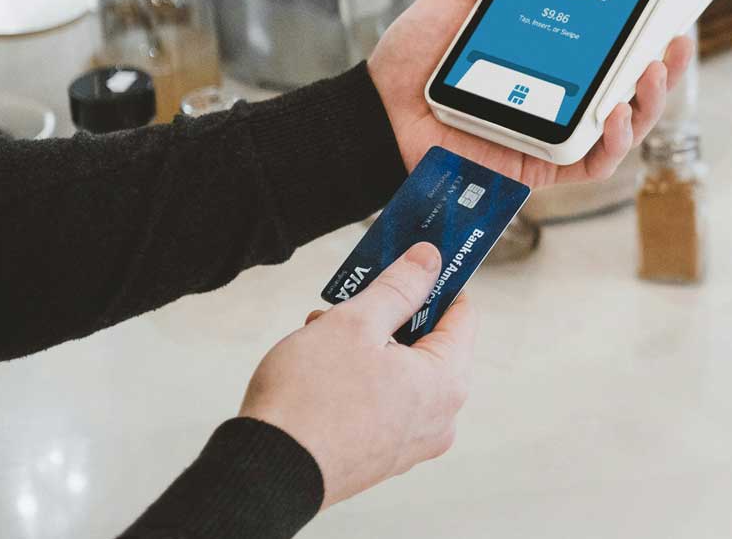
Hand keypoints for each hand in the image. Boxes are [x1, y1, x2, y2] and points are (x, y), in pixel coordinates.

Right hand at [240, 242, 474, 509]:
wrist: (269, 471)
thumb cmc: (311, 398)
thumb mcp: (356, 323)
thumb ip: (399, 287)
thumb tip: (430, 259)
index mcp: (447, 381)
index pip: (462, 314)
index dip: (436, 283)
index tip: (410, 264)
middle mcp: (441, 417)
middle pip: (430, 345)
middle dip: (391, 317)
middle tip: (352, 302)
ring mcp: (412, 443)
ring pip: (403, 374)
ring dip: (370, 347)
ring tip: (324, 332)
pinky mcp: (383, 457)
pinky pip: (385, 404)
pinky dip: (362, 380)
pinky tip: (323, 368)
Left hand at [367, 0, 694, 185]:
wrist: (377, 111)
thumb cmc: (415, 60)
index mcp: (552, 61)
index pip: (612, 47)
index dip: (647, 31)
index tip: (668, 4)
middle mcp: (562, 98)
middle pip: (632, 87)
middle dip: (665, 65)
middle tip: (675, 37)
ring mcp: (556, 134)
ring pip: (625, 126)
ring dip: (649, 99)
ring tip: (651, 69)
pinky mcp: (544, 167)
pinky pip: (594, 162)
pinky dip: (612, 141)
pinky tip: (614, 113)